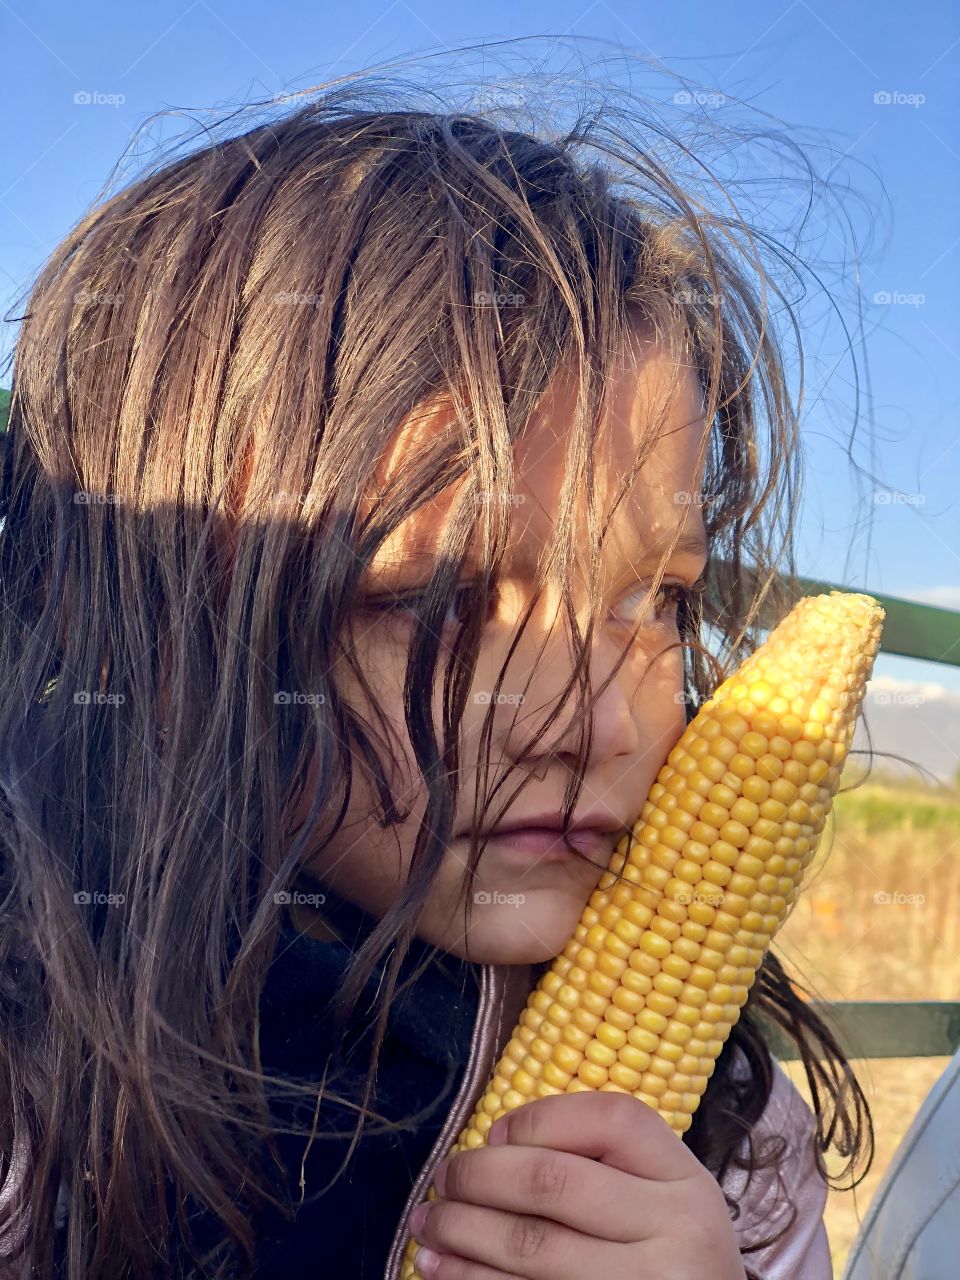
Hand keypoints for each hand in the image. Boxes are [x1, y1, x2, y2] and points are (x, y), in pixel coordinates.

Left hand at [408, 1091, 747, 1278]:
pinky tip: (441, 1272)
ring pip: (531, 1247)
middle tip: (443, 1179)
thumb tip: (495, 1144)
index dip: (540, 1119)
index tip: (494, 1134)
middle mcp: (675, 1231)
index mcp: (685, 1181)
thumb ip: (605, 1165)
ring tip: (426, 1225)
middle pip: (555, 1181)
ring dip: (461, 1232)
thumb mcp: (661, 1202)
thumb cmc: (667, 1258)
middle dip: (480, 1176)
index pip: (611, 1119)